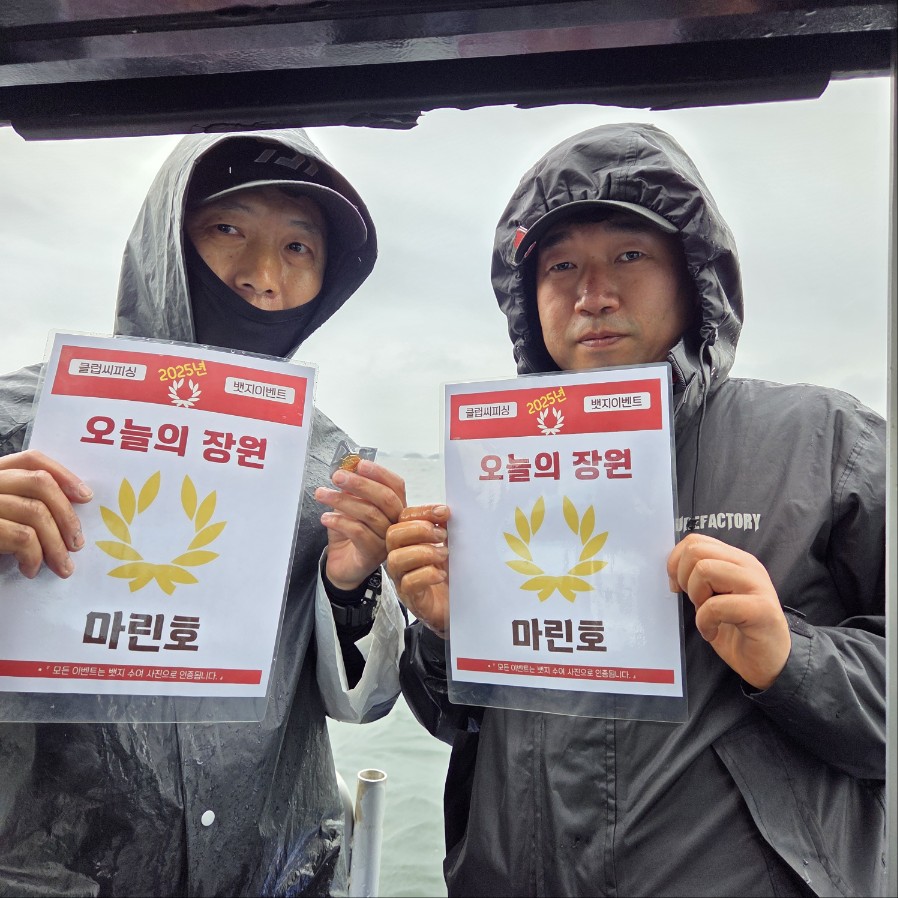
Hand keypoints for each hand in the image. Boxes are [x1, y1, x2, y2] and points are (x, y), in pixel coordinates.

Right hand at [0, 449, 92, 578]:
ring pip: (35, 513)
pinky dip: (34, 556)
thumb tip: (69, 519)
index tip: (86, 497)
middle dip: (67, 515)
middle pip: (40, 483)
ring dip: (56, 545)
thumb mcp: (3, 514)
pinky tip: (30, 569)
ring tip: (61, 565)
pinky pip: (21, 537)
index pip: (32, 459)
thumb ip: (25, 504)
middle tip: (77, 544)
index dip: (64, 474)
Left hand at [315, 459, 405, 589]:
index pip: (396, 485)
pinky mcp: (373, 554)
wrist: (343, 565)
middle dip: (360, 484)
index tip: (360, 464)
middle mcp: (396, 524)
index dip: (379, 473)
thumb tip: (347, 467)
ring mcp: (387, 541)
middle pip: (385, 498)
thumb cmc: (349, 534)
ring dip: (342, 501)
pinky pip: (358, 532)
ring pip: (369, 514)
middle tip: (337, 477)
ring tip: (322, 494)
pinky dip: (339, 521)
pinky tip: (325, 517)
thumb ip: (351, 489)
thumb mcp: (349, 505)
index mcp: (395, 508)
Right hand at [386, 504, 449, 637]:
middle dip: (419, 530)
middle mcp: (401, 558)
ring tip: (444, 554)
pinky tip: (441, 574)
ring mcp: (403, 579)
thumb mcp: (451, 545)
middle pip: (392, 535)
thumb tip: (446, 511)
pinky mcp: (412, 599)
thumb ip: (446, 529)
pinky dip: (427, 575)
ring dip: (424, 552)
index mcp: (409, 541)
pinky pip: (408, 583)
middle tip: (442, 535)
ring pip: (396, 559)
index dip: (422, 511)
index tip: (444, 512)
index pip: (403, 518)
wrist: (461, 608)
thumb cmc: (452, 575)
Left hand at [667, 533, 790, 690]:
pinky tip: (712, 633)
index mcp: (735, 560)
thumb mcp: (712, 596)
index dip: (676, 562)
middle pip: (697, 551)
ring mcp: (756, 584)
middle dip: (684, 578)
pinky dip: (705, 622)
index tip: (677, 586)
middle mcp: (748, 566)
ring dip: (696, 597)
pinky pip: (715, 605)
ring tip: (707, 616)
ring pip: (704, 570)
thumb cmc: (737, 629)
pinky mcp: (760, 609)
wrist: (769, 662)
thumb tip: (672, 568)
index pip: (695, 541)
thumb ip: (699, 577)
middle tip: (694, 602)